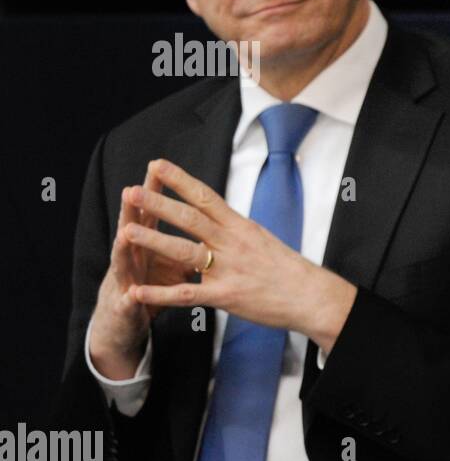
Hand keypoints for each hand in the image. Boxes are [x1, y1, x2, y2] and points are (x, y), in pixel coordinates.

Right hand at [88, 162, 187, 379]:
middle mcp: (132, 256)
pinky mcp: (125, 306)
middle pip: (133, 228)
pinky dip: (132, 299)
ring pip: (124, 261)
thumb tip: (209, 220)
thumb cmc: (150, 283)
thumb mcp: (172, 261)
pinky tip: (131, 295)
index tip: (159, 166)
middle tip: (131, 190)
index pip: (153, 212)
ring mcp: (125, 280)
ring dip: (124, 247)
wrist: (121, 320)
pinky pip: (130, 303)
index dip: (156, 191)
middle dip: (133, 211)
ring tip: (124, 233)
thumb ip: (186, 241)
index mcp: (148, 243)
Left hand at [120, 159, 356, 355]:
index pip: (206, 196)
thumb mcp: (262, 239)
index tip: (156, 164)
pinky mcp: (226, 296)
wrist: (312, 296)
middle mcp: (234, 243)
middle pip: (191, 218)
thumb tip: (215, 217)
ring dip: (155, 241)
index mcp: (241, 226)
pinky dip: (160, 294)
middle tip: (132, 190)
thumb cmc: (288, 269)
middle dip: (159, 204)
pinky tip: (137, 292)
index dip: (180, 179)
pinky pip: (188, 294)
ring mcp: (229, 269)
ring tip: (127, 232)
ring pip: (186, 251)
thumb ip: (235, 229)